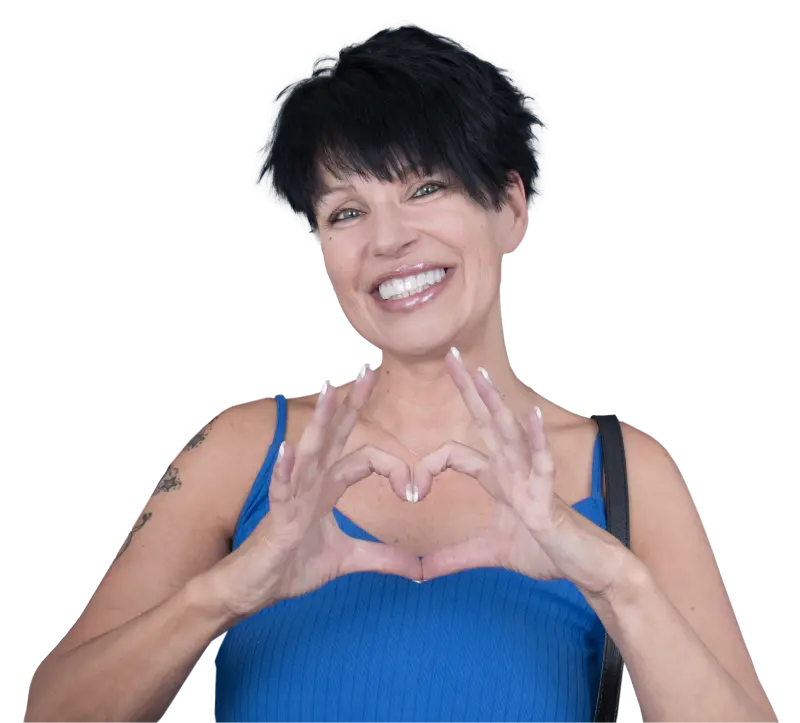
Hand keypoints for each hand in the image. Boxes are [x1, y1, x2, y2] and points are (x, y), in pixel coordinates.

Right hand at [204, 368, 421, 619]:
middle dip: (351, 403)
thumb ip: (383, 558)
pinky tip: (287, 450)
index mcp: (327, 487)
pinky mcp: (277, 518)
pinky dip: (283, 471)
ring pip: (309, 452)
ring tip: (329, 389)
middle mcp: (311, 483)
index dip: (393, 468)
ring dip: (319, 421)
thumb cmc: (292, 566)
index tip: (415, 490)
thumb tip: (419, 568)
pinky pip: (280, 491)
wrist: (254, 590)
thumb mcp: (347, 560)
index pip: (364, 459)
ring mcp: (292, 497)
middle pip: (335, 436)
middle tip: (369, 369)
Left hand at [414, 350, 630, 597]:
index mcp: (498, 477)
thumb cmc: (545, 552)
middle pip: (486, 421)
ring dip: (495, 403)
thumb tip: (420, 571)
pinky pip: (542, 463)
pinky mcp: (548, 497)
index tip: (411, 491)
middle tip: (451, 355)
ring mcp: (531, 479)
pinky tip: (529, 416)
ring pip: (510, 433)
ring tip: (482, 373)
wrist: (586, 570)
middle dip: (468, 388)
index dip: (429, 466)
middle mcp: (513, 469)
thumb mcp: (489, 554)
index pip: (456, 453)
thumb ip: (454, 557)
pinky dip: (536, 440)